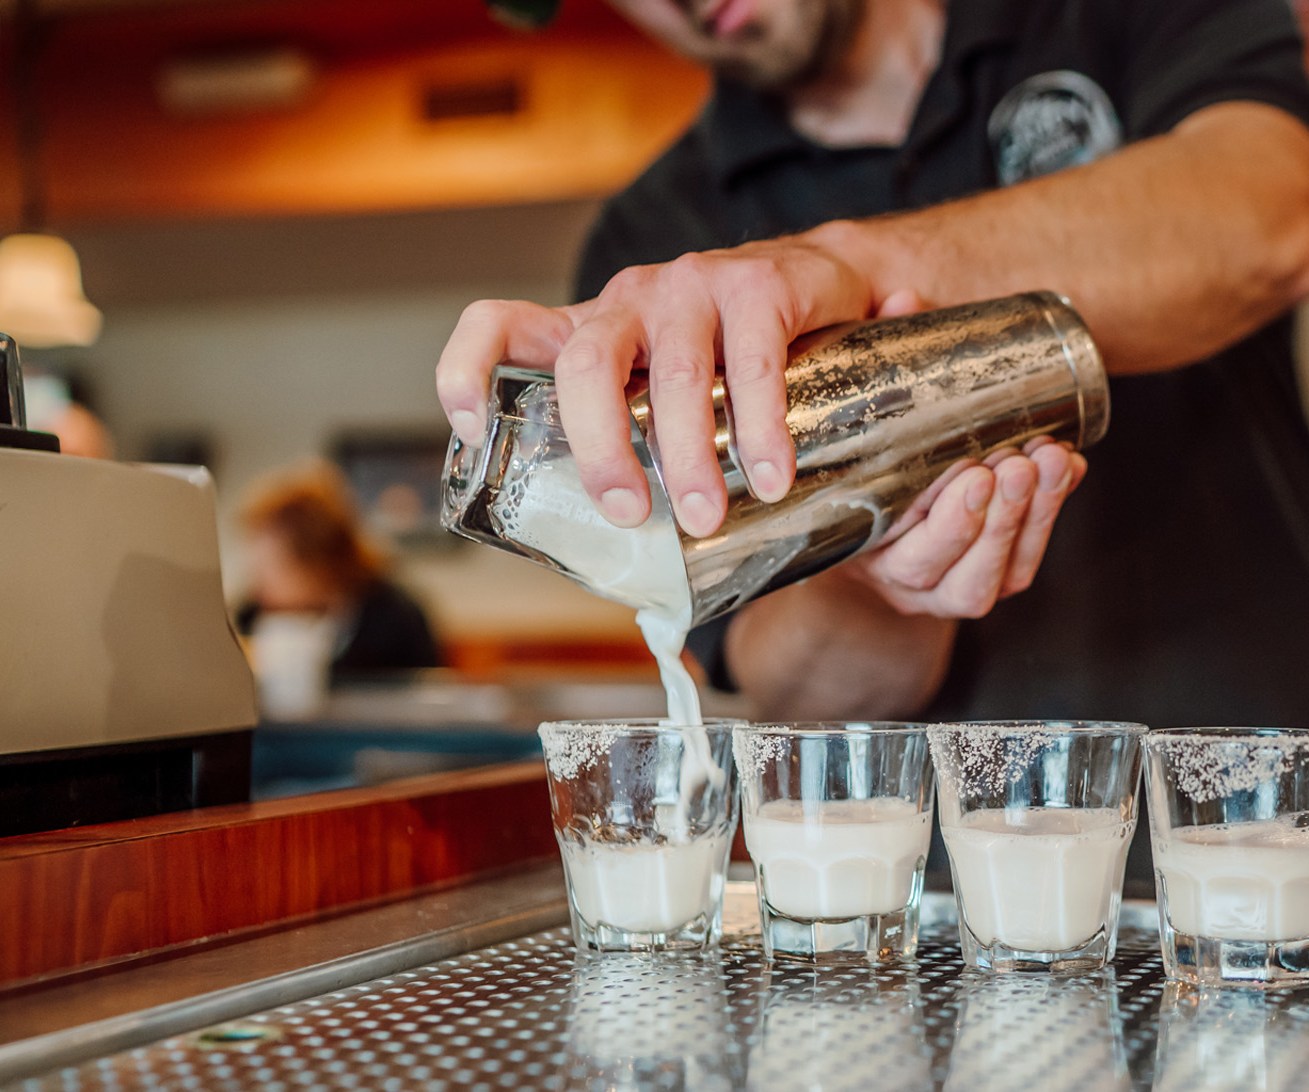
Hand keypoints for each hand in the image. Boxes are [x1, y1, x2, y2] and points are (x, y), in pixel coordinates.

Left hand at [434, 235, 879, 535]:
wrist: (840, 283)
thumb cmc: (745, 354)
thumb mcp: (680, 394)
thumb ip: (657, 457)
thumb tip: (653, 591)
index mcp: (595, 330)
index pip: (501, 325)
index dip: (467, 369)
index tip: (471, 429)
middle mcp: (632, 303)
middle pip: (586, 364)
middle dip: (602, 449)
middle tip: (629, 514)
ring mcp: (693, 287)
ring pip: (674, 372)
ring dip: (686, 454)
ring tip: (705, 515)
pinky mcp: (759, 284)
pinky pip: (753, 362)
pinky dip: (759, 428)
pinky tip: (771, 476)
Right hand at [844, 438, 1087, 617]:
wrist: (861, 511)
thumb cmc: (852, 484)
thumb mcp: (853, 469)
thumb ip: (877, 448)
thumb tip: (908, 390)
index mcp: (878, 566)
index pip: (918, 560)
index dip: (954, 524)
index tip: (976, 475)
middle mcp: (919, 588)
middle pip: (971, 579)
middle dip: (1003, 519)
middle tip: (1020, 466)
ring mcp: (963, 587)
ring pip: (1010, 574)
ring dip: (1038, 514)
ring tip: (1052, 461)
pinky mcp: (1000, 574)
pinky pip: (1032, 554)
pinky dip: (1054, 507)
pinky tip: (1069, 467)